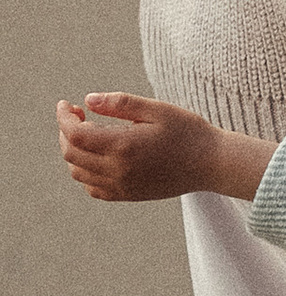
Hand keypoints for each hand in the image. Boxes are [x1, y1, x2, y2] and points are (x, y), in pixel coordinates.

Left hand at [56, 90, 272, 204]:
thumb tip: (88, 100)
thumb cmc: (188, 132)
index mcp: (123, 146)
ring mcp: (122, 186)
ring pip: (77, 173)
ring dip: (73, 152)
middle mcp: (118, 170)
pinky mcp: (128, 196)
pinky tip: (98, 157)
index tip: (67, 104)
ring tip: (89, 133)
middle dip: (66, 131)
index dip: (63, 117)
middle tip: (79, 114)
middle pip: (71, 153)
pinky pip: (93, 188)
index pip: (74, 134)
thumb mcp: (157, 109)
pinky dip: (85, 172)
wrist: (212, 164)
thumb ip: (120, 103)